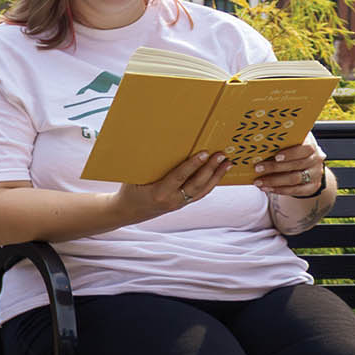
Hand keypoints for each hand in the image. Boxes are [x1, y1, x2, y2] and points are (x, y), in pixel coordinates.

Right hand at [115, 152, 229, 220]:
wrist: (128, 212)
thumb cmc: (130, 189)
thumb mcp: (135, 176)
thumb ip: (147, 164)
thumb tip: (159, 142)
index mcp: (158, 193)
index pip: (179, 177)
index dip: (193, 165)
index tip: (204, 153)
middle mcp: (172, 200)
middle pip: (196, 185)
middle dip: (210, 169)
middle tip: (221, 155)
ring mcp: (179, 204)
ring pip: (202, 191)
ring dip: (216, 176)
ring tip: (227, 163)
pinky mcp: (182, 204)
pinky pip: (200, 194)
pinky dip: (211, 183)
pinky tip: (218, 174)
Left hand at [254, 141, 327, 197]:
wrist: (309, 166)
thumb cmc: (294, 151)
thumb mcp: (291, 144)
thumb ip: (282, 143)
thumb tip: (261, 146)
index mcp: (311, 145)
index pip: (306, 148)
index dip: (291, 153)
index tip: (276, 157)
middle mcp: (316, 159)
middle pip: (297, 165)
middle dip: (275, 167)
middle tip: (258, 169)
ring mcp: (315, 174)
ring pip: (295, 179)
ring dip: (274, 181)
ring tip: (259, 182)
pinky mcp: (312, 187)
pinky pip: (295, 190)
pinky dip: (279, 190)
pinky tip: (267, 188)